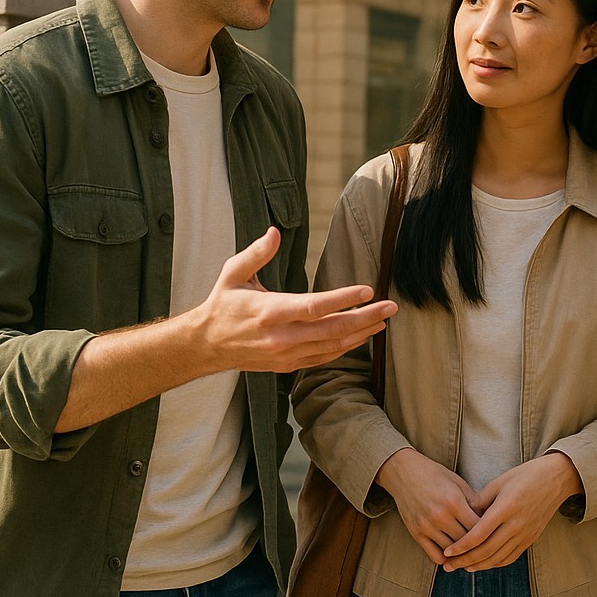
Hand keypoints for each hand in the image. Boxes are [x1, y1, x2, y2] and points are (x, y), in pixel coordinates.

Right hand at [188, 227, 398, 373]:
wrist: (205, 346)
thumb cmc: (223, 304)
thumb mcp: (233, 273)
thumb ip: (257, 253)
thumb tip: (275, 231)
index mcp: (270, 311)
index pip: (314, 306)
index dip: (343, 299)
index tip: (367, 290)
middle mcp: (280, 336)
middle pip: (331, 329)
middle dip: (365, 317)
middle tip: (390, 306)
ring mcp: (285, 354)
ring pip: (331, 347)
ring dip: (361, 334)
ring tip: (383, 321)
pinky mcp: (287, 365)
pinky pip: (323, 358)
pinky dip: (345, 349)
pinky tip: (362, 337)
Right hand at [377, 448, 483, 565]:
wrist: (404, 473)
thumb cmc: (434, 474)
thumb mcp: (457, 481)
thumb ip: (473, 499)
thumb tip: (490, 517)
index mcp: (454, 501)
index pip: (477, 527)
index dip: (488, 531)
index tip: (494, 533)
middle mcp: (440, 516)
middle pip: (466, 541)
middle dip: (477, 544)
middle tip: (487, 546)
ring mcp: (427, 527)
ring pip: (452, 551)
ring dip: (462, 553)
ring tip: (472, 552)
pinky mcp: (416, 534)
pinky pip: (434, 556)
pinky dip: (446, 558)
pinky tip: (453, 554)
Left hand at [442, 453, 583, 571]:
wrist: (557, 478)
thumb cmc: (526, 475)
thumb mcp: (500, 481)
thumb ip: (480, 499)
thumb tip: (462, 513)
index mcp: (506, 508)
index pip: (479, 534)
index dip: (461, 546)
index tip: (447, 552)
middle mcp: (516, 524)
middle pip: (486, 551)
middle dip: (464, 560)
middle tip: (448, 566)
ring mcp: (525, 534)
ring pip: (498, 558)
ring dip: (478, 565)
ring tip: (462, 567)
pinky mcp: (531, 538)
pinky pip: (510, 557)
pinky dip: (495, 563)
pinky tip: (483, 563)